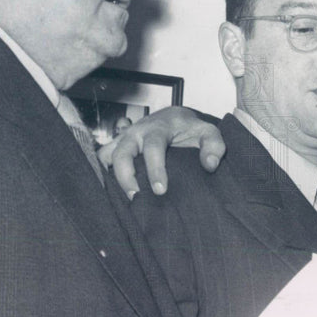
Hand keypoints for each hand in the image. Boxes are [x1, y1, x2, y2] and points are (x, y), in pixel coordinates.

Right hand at [96, 107, 225, 197]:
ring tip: (121, 198)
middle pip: (122, 152)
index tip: (160, 190)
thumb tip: (210, 165)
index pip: (153, 147)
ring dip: (110, 176)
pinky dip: (103, 173)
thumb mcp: (208, 132)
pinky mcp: (116, 146)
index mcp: (159, 127)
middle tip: (135, 198)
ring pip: (106, 155)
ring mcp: (124, 138)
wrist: (175, 118)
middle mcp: (137, 131)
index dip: (155, 170)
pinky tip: (112, 192)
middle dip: (126, 176)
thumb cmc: (191, 129)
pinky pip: (102, 159)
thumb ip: (214, 146)